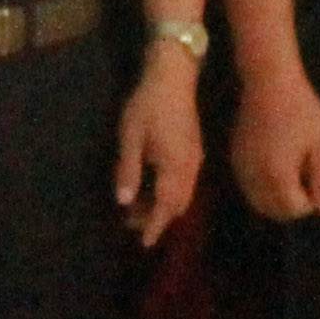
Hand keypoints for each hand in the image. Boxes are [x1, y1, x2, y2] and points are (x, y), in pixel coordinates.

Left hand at [114, 47, 205, 247]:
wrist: (174, 76)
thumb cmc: (148, 104)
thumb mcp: (130, 137)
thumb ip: (128, 170)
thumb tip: (124, 201)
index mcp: (175, 167)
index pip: (167, 206)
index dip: (156, 226)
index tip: (145, 243)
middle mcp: (190, 167)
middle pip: (178, 204)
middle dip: (158, 218)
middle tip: (131, 223)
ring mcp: (196, 159)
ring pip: (184, 194)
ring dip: (164, 205)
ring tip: (138, 206)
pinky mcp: (195, 150)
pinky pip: (186, 182)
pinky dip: (171, 192)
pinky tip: (153, 186)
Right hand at [231, 61, 319, 221]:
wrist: (268, 82)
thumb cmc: (302, 110)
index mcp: (277, 175)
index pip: (294, 209)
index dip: (310, 200)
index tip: (317, 177)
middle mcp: (254, 177)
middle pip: (273, 211)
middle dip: (292, 204)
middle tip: (306, 176)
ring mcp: (241, 168)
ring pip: (257, 202)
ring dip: (276, 199)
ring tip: (293, 171)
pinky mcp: (234, 159)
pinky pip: (248, 187)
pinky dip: (262, 188)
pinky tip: (276, 165)